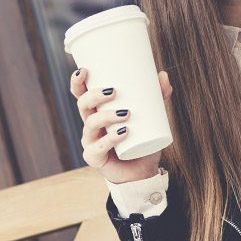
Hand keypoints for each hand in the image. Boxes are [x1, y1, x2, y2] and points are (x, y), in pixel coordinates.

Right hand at [69, 67, 172, 183]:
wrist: (142, 170)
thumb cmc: (141, 139)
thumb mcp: (152, 115)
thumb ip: (158, 96)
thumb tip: (163, 75)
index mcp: (97, 110)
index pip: (81, 94)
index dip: (78, 82)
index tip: (84, 70)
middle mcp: (91, 124)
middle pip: (83, 105)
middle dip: (94, 95)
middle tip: (113, 91)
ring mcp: (91, 141)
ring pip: (91, 124)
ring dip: (107, 116)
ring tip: (126, 113)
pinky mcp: (96, 158)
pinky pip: (99, 147)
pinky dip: (111, 139)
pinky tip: (123, 133)